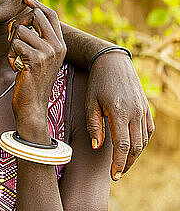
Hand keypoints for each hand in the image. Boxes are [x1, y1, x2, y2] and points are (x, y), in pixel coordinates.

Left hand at [7, 0, 66, 141]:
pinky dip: (10, 55)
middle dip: (18, 23)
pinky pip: (15, 44)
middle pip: (35, 15)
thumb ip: (38, 39)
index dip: (37, 4)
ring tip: (17, 59)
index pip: (51, 15)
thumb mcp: (40, 57)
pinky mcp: (36, 59)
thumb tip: (27, 16)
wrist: (33, 105)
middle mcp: (57, 46)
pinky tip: (16, 66)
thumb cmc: (32, 80)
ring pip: (21, 30)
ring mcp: (48, 52)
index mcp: (61, 44)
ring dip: (12, 44)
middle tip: (12, 38)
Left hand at [85, 51, 153, 179]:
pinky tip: (133, 147)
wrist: (113, 63)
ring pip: (143, 140)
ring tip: (123, 163)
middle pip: (136, 147)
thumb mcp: (89, 102)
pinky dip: (142, 142)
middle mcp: (135, 112)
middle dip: (127, 163)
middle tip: (117, 174)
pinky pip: (148, 131)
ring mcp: (144, 110)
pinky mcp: (147, 108)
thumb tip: (97, 147)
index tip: (114, 175)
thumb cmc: (97, 82)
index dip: (119, 163)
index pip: (123, 145)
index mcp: (119, 112)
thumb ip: (94, 125)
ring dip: (135, 155)